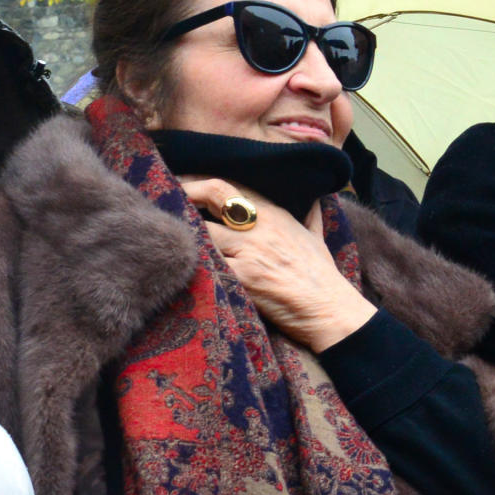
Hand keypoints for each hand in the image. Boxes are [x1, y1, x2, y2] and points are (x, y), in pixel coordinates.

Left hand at [179, 177, 375, 352]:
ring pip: (203, 229)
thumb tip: (316, 200)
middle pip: (212, 194)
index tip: (181, 187)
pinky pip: (208, 264)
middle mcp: (260, 225)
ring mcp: (250, 250)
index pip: (228, 184)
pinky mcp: (244, 278)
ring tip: (167, 237)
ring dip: (184, 233)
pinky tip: (179, 267)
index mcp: (273, 213)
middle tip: (162, 198)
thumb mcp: (318, 239)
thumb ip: (312, 217)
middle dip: (184, 193)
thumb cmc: (323, 278)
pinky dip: (193, 265)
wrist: (332, 311)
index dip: (198, 182)